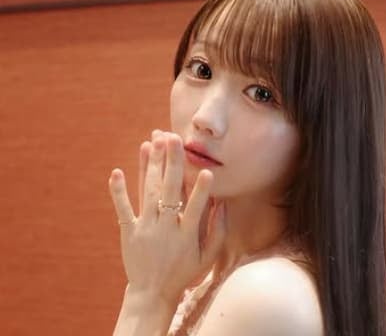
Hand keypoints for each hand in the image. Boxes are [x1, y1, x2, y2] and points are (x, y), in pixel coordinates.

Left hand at [108, 130, 226, 304]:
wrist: (152, 293)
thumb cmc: (184, 272)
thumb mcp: (207, 258)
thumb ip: (218, 231)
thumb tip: (223, 204)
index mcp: (187, 235)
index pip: (196, 208)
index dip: (201, 191)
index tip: (207, 171)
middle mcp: (165, 228)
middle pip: (169, 191)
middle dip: (171, 163)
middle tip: (172, 138)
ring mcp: (145, 228)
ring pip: (147, 192)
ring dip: (149, 166)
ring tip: (152, 141)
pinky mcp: (128, 231)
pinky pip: (122, 209)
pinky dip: (118, 191)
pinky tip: (116, 171)